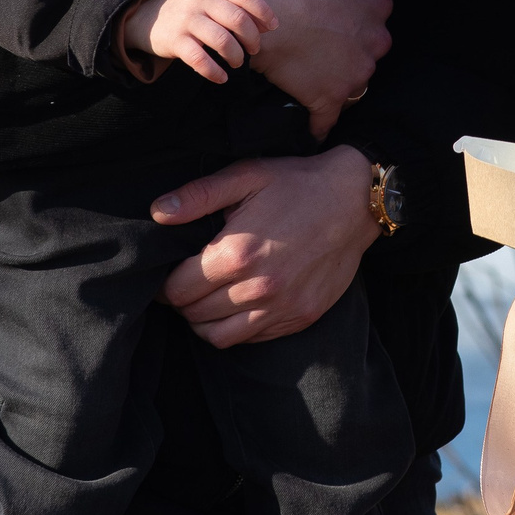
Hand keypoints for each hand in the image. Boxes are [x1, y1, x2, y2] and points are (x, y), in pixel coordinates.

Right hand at [124, 0, 275, 84]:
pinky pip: (200, 60)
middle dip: (252, 39)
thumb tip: (268, 25)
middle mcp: (200, 0)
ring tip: (237, 62)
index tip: (272, 27)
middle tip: (253, 49)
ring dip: (236, 56)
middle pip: (238, 19)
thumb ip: (237, 6)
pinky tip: (221, 77)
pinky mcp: (175, 41)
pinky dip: (215, 72)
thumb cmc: (189, 9)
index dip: (263, 11)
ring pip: (222, 41)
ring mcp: (187, 20)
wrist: (145, 16)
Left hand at [152, 146, 377, 346]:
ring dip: (204, 322)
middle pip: (194, 315)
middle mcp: (258, 288)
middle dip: (182, 302)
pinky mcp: (300, 317)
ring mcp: (281, 308)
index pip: (177, 289)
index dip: (164, 285)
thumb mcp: (246, 176)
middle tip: (185, 285)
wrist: (356, 200)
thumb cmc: (298, 184)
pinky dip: (235, 329)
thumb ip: (198, 195)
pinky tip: (236, 306)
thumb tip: (158, 211)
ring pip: (219, 337)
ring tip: (206, 300)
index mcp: (237, 253)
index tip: (168, 274)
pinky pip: (251, 339)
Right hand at [251, 0, 393, 136]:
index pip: (374, 13)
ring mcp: (355, 75)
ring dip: (335, 76)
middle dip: (349, 46)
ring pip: (352, 79)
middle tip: (319, 39)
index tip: (331, 13)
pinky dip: (320, 122)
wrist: (259, 11)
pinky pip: (327, 119)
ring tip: (309, 68)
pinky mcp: (329, 99)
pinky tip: (312, 121)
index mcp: (378, 5)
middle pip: (367, 47)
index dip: (352, 12)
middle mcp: (376, 42)